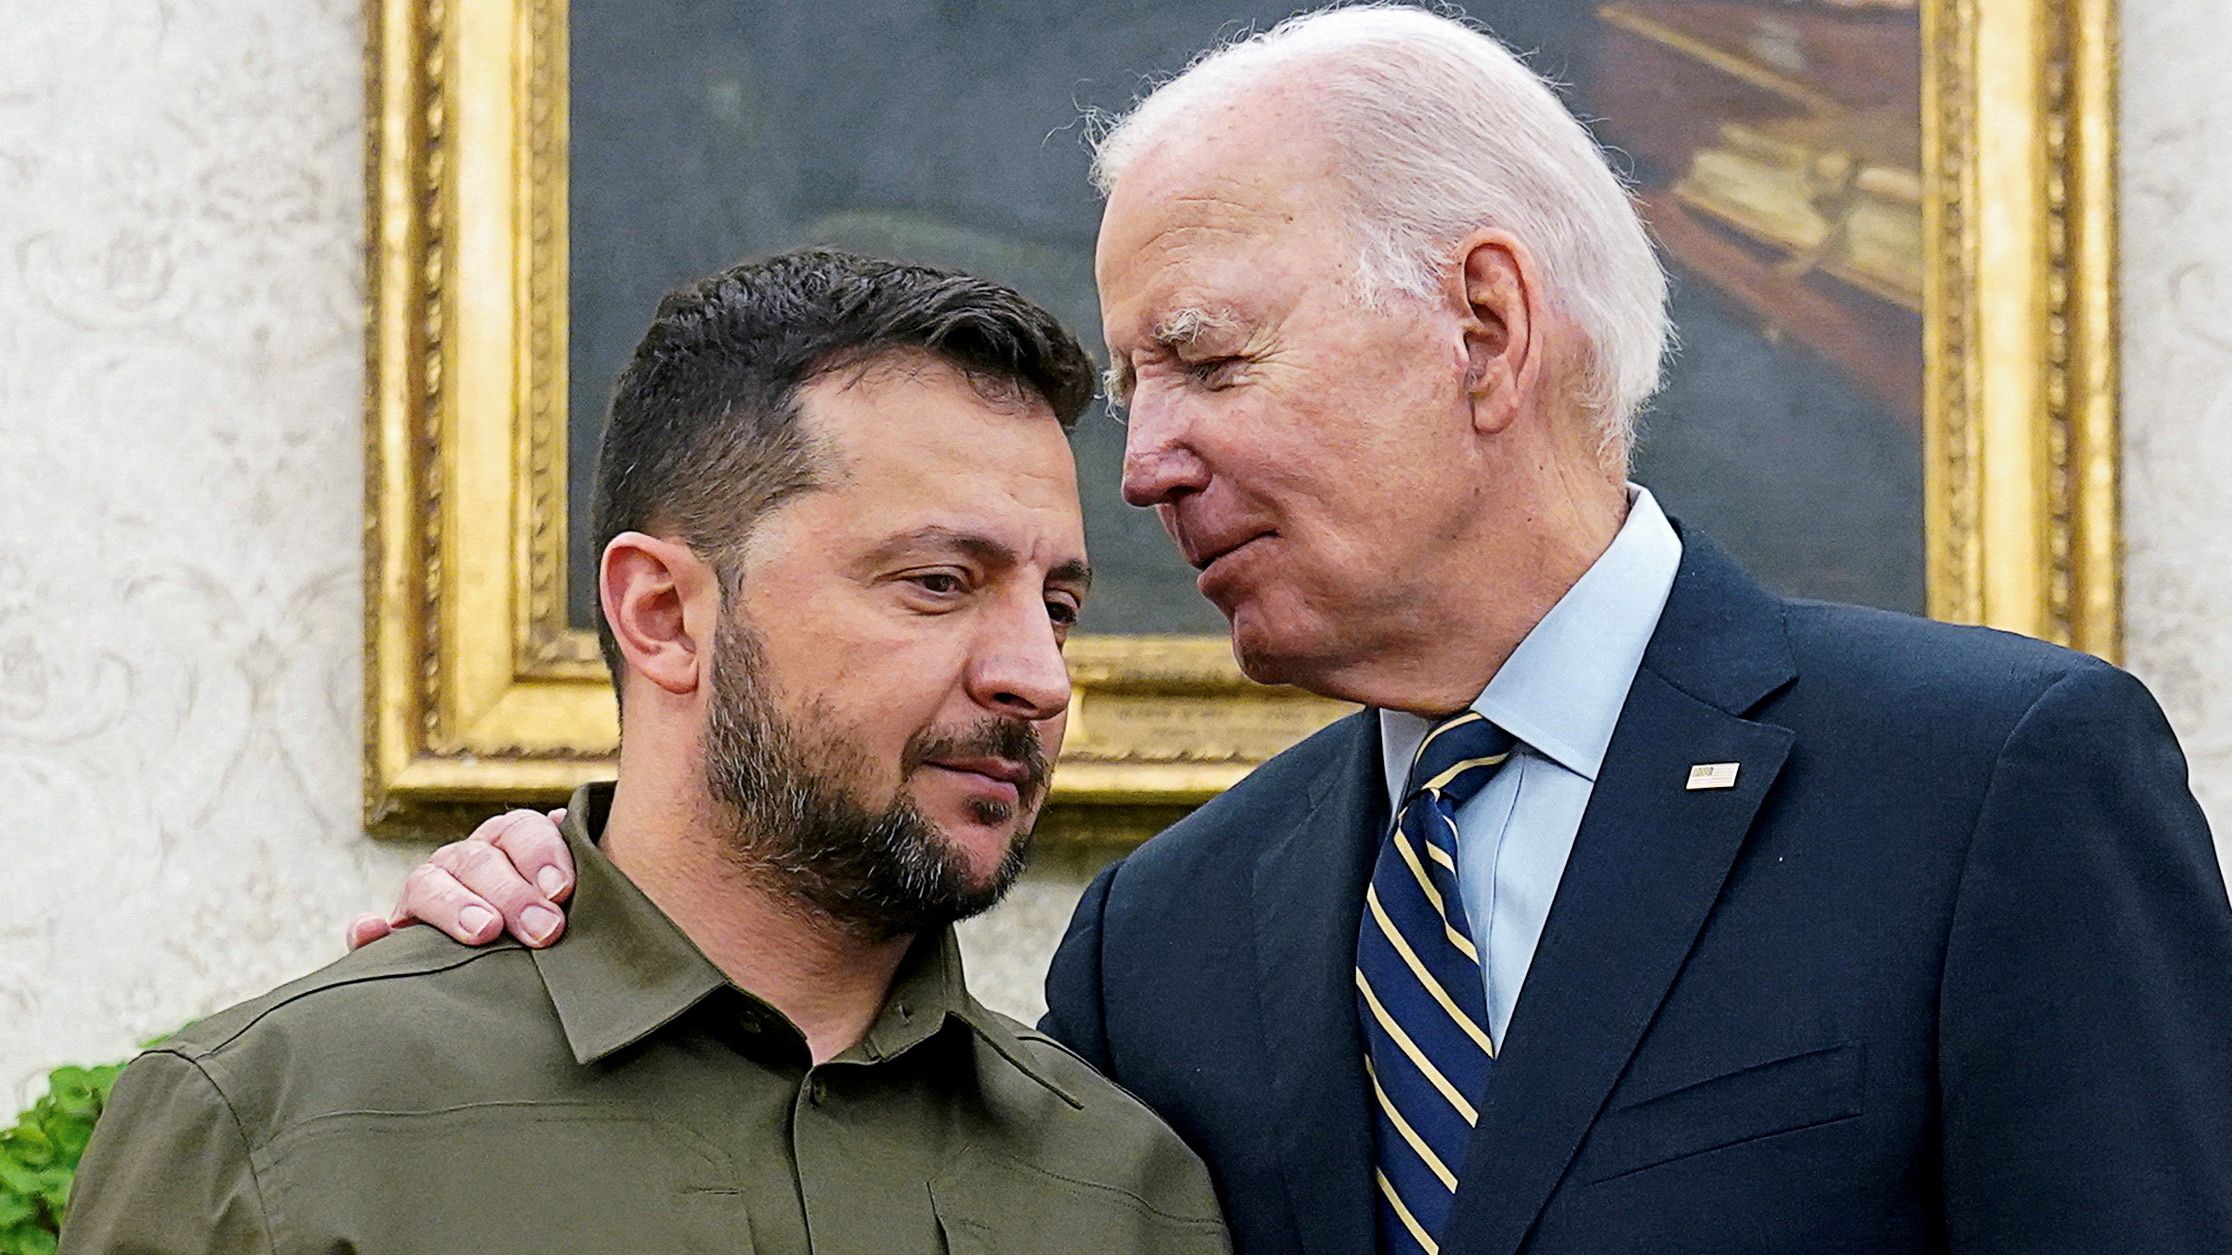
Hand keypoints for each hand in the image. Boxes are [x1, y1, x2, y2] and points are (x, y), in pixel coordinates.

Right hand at [345, 808, 577, 950]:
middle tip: (544, 930)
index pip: (520, 832)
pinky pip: (369, 933)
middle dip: (512, 894)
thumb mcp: (569, 901)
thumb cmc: (556, 930)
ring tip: (484, 931)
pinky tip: (371, 931)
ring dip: (455, 906)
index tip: (563, 891)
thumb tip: (568, 823)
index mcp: (506, 844)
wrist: (513, 977)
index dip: (542, 855)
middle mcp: (463, 863)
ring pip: (428, 885)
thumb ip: (579, 876)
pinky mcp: (393, 939)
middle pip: (478, 861)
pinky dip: (367, 932)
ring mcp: (424, 897)